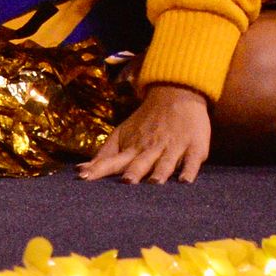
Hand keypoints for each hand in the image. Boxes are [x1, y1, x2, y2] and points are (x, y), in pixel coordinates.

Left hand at [80, 82, 212, 183]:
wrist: (176, 93)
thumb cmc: (145, 121)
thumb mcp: (122, 134)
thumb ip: (105, 155)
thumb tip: (81, 170)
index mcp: (132, 147)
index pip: (112, 160)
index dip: (99, 168)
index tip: (84, 176)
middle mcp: (151, 148)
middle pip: (141, 162)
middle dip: (134, 172)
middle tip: (126, 182)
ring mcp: (173, 147)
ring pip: (166, 162)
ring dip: (160, 171)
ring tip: (155, 182)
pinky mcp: (194, 147)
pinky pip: (192, 161)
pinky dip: (189, 170)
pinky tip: (185, 180)